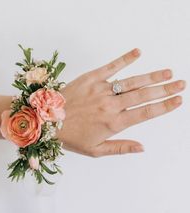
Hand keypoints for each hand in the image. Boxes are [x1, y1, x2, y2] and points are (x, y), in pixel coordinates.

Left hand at [56, 48, 185, 156]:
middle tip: (180, 83)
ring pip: (132, 81)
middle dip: (165, 89)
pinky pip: (111, 67)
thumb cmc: (71, 137)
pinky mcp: (91, 78)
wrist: (46, 121)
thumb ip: (120, 148)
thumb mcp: (95, 150)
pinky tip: (137, 53)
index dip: (164, 106)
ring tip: (167, 72)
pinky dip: (125, 59)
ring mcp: (101, 89)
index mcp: (114, 123)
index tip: (177, 100)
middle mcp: (111, 105)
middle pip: (144, 95)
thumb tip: (142, 147)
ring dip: (152, 76)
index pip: (146, 113)